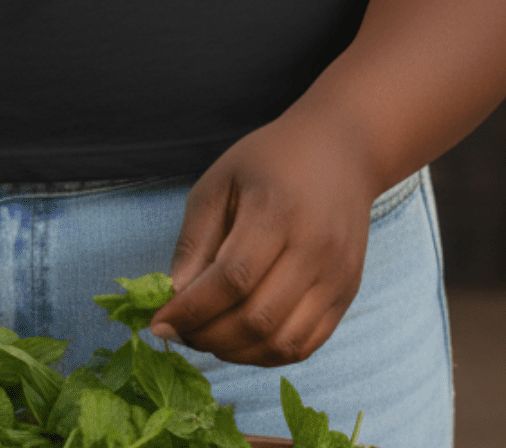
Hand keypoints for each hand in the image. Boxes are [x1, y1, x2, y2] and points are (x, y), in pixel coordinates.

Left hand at [148, 111, 378, 366]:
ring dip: (236, 353)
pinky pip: (306, 345)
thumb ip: (196, 239)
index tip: (158, 323)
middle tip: (178, 333)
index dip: (192, 310)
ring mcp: (336, 277)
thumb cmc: (270, 161)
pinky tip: (239, 341)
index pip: (232, 280)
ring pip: (283, 342)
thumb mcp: (220, 182)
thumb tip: (174, 294)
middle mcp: (314, 250)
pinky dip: (267, 354)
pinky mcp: (346, 294)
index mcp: (277, 212)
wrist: (340, 151)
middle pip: (257, 318)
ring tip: (205, 338)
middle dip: (208, 336)